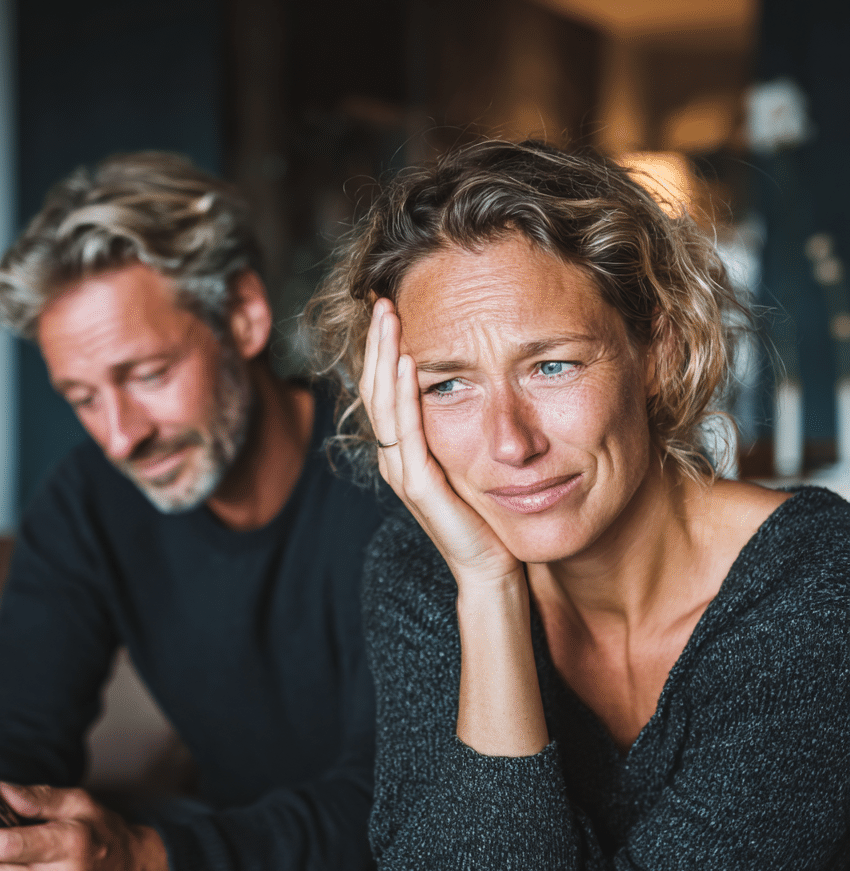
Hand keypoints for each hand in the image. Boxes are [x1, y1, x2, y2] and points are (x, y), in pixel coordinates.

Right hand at [360, 298, 519, 587]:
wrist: (493, 571)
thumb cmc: (488, 519)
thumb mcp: (471, 463)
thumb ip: (461, 431)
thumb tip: (473, 386)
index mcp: (406, 451)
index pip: (385, 390)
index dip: (384, 349)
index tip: (391, 308)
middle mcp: (397, 458)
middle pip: (376, 389)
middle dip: (378, 342)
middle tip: (382, 299)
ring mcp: (404, 472)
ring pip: (384, 404)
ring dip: (384, 357)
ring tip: (388, 317)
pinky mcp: (419, 487)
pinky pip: (406, 432)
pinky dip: (403, 395)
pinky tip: (405, 362)